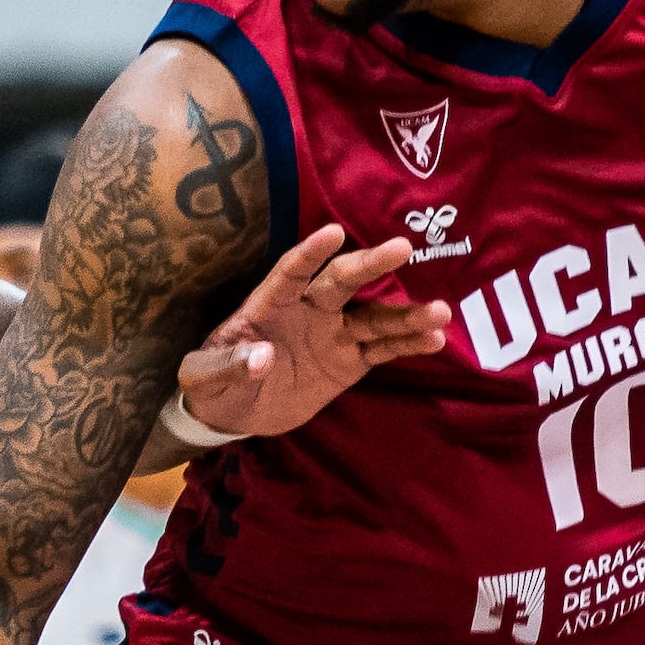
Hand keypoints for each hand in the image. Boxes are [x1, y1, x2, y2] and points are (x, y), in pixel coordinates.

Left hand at [172, 226, 449, 443]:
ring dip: (406, 313)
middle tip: (402, 248)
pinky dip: (408, 343)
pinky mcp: (349, 359)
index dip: (309, 253)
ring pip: (374, 316)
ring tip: (441, 311)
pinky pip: (383, 348)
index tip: (332, 233)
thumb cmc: (213, 383)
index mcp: (269, 304)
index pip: (290, 271)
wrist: (234, 412)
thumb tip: (261, 356)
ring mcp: (333, 332)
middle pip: (342, 281)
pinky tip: (436, 338)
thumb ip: (227, 365)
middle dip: (370, 264)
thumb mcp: (203, 379)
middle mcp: (308, 309)